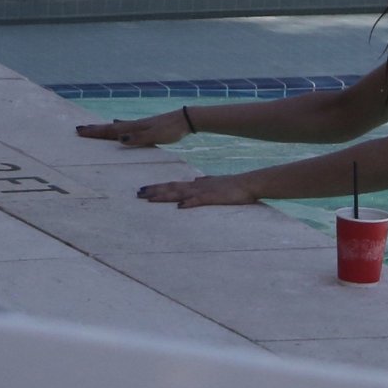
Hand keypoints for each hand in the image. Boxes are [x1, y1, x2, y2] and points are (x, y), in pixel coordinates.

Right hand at [75, 110, 189, 147]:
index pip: (111, 130)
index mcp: (135, 127)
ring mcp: (141, 125)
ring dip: (105, 128)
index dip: (95, 131)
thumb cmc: (172, 129)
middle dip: (95, 129)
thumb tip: (119, 139)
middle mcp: (135, 124)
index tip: (79, 130)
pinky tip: (118, 124)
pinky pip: (127, 127)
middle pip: (111, 127)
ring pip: (118, 126)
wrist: (187, 120)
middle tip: (79, 129)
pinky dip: (119, 126)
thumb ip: (138, 138)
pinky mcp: (148, 126)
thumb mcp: (155, 136)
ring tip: (94, 128)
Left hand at [137, 175, 258, 207]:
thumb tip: (195, 180)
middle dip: (154, 190)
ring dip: (164, 195)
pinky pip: (198, 201)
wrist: (248, 183)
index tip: (145, 189)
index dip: (158, 187)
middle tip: (138, 193)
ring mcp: (203, 192)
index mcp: (196, 185)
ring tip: (149, 198)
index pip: (173, 185)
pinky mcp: (213, 198)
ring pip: (179, 193)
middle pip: (171, 188)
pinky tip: (179, 207)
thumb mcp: (215, 182)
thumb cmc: (233, 186)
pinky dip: (188, 203)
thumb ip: (204, 182)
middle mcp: (196, 187)